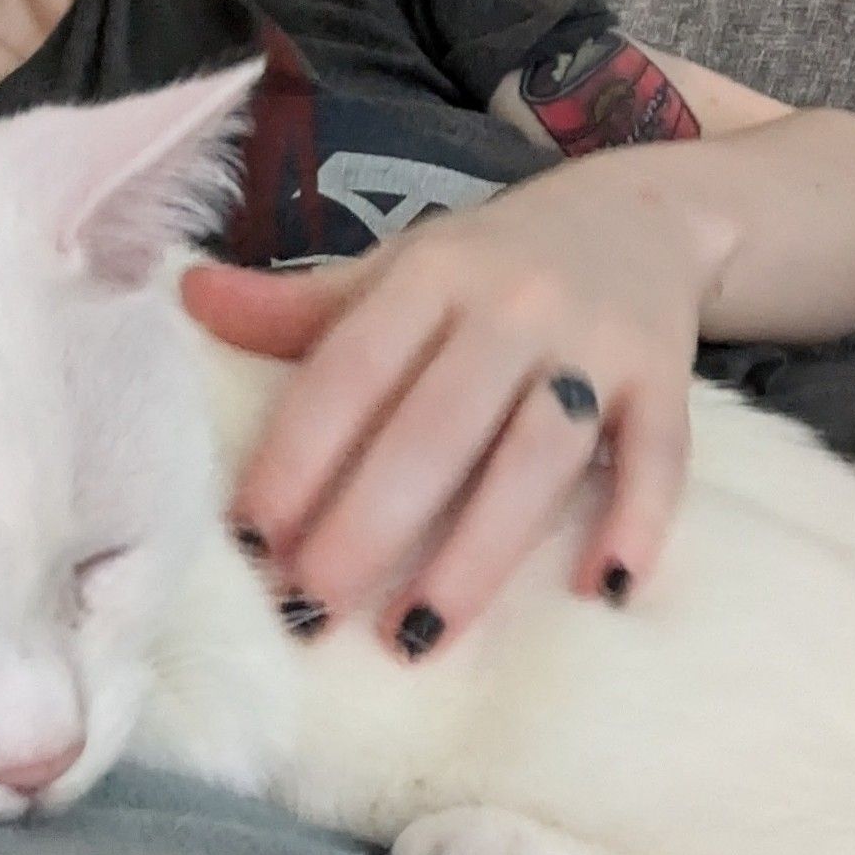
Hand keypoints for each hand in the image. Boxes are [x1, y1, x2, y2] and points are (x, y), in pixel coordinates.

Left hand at [181, 165, 728, 659]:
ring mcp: (596, 345)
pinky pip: (660, 458)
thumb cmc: (493, 266)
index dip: (299, 456)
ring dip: (477, 553)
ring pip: (537, 455)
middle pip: (436, 427)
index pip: (352, 370)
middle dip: (369, 524)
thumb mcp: (398, 270)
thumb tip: (188, 297)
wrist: (643, 217)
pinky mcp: (667, 381)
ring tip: (418, 637)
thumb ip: (304, 308)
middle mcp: (513, 305)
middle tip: (314, 609)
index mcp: (431, 275)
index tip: (253, 540)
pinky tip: (602, 592)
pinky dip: (636, 522)